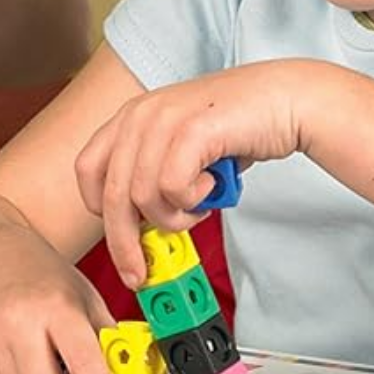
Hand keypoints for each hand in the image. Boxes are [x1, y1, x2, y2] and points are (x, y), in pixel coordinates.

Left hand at [75, 60, 322, 285]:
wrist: (286, 100)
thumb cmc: (237, 129)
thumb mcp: (181, 148)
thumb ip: (154, 178)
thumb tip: (139, 228)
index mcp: (131, 117)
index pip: (87, 170)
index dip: (99, 211)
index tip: (119, 239)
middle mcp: (140, 114)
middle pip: (112, 194)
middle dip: (124, 243)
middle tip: (139, 273)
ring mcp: (163, 119)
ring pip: (144, 197)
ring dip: (175, 217)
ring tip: (201, 205)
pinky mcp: (192, 130)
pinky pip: (173, 189)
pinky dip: (194, 201)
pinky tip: (212, 186)